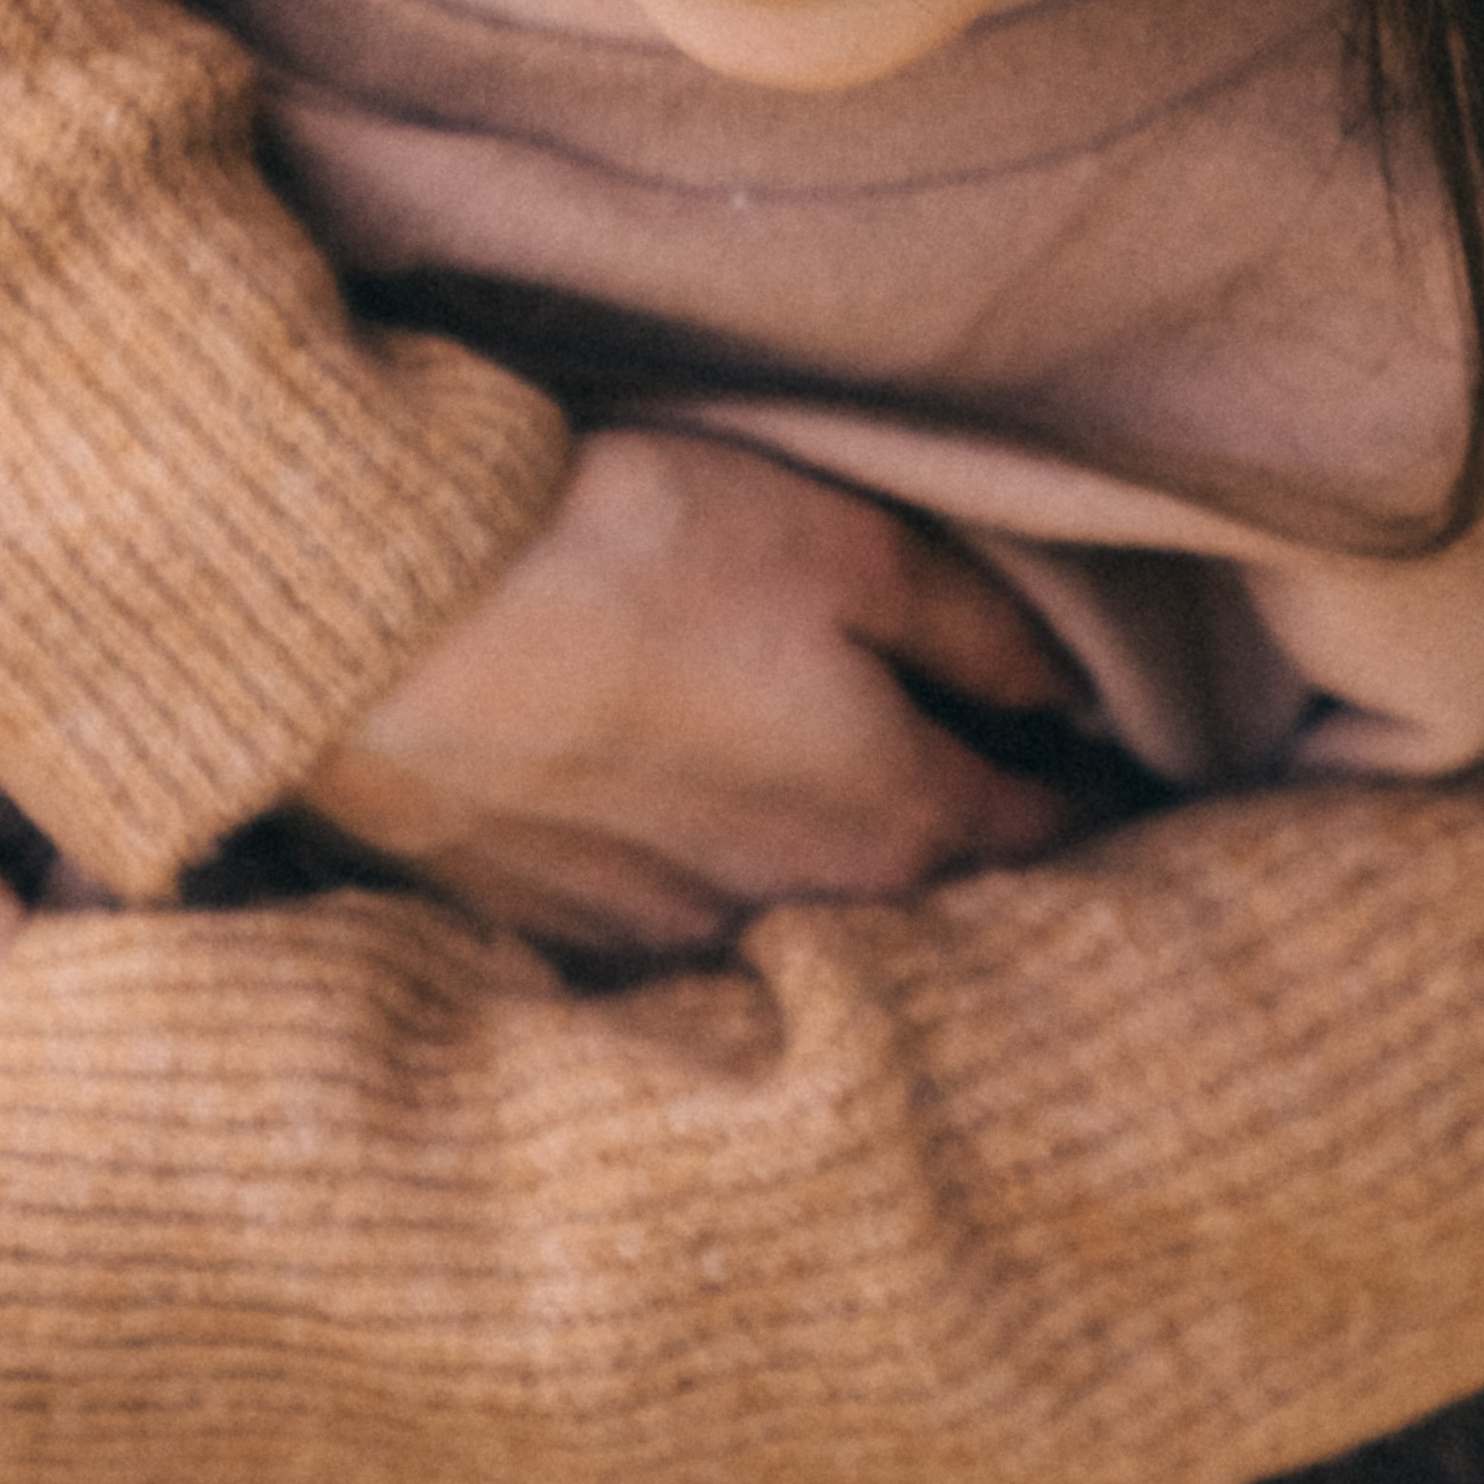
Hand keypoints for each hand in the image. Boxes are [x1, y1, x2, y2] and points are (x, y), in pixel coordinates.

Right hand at [304, 429, 1098, 955]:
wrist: (380, 623)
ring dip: (820, 871)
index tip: (1103, 768)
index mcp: (892, 821)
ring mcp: (662, 938)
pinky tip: (668, 814)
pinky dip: (695, 878)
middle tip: (989, 793)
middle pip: (916, 895)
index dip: (1080, 790)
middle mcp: (793, 913)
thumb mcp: (844, 545)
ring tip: (816, 797)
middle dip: (961, 851)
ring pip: (788, 914)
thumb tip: (1073, 693)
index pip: (1037, 829)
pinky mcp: (549, 929)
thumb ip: (975, 630)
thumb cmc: (628, 554)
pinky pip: (667, 924)